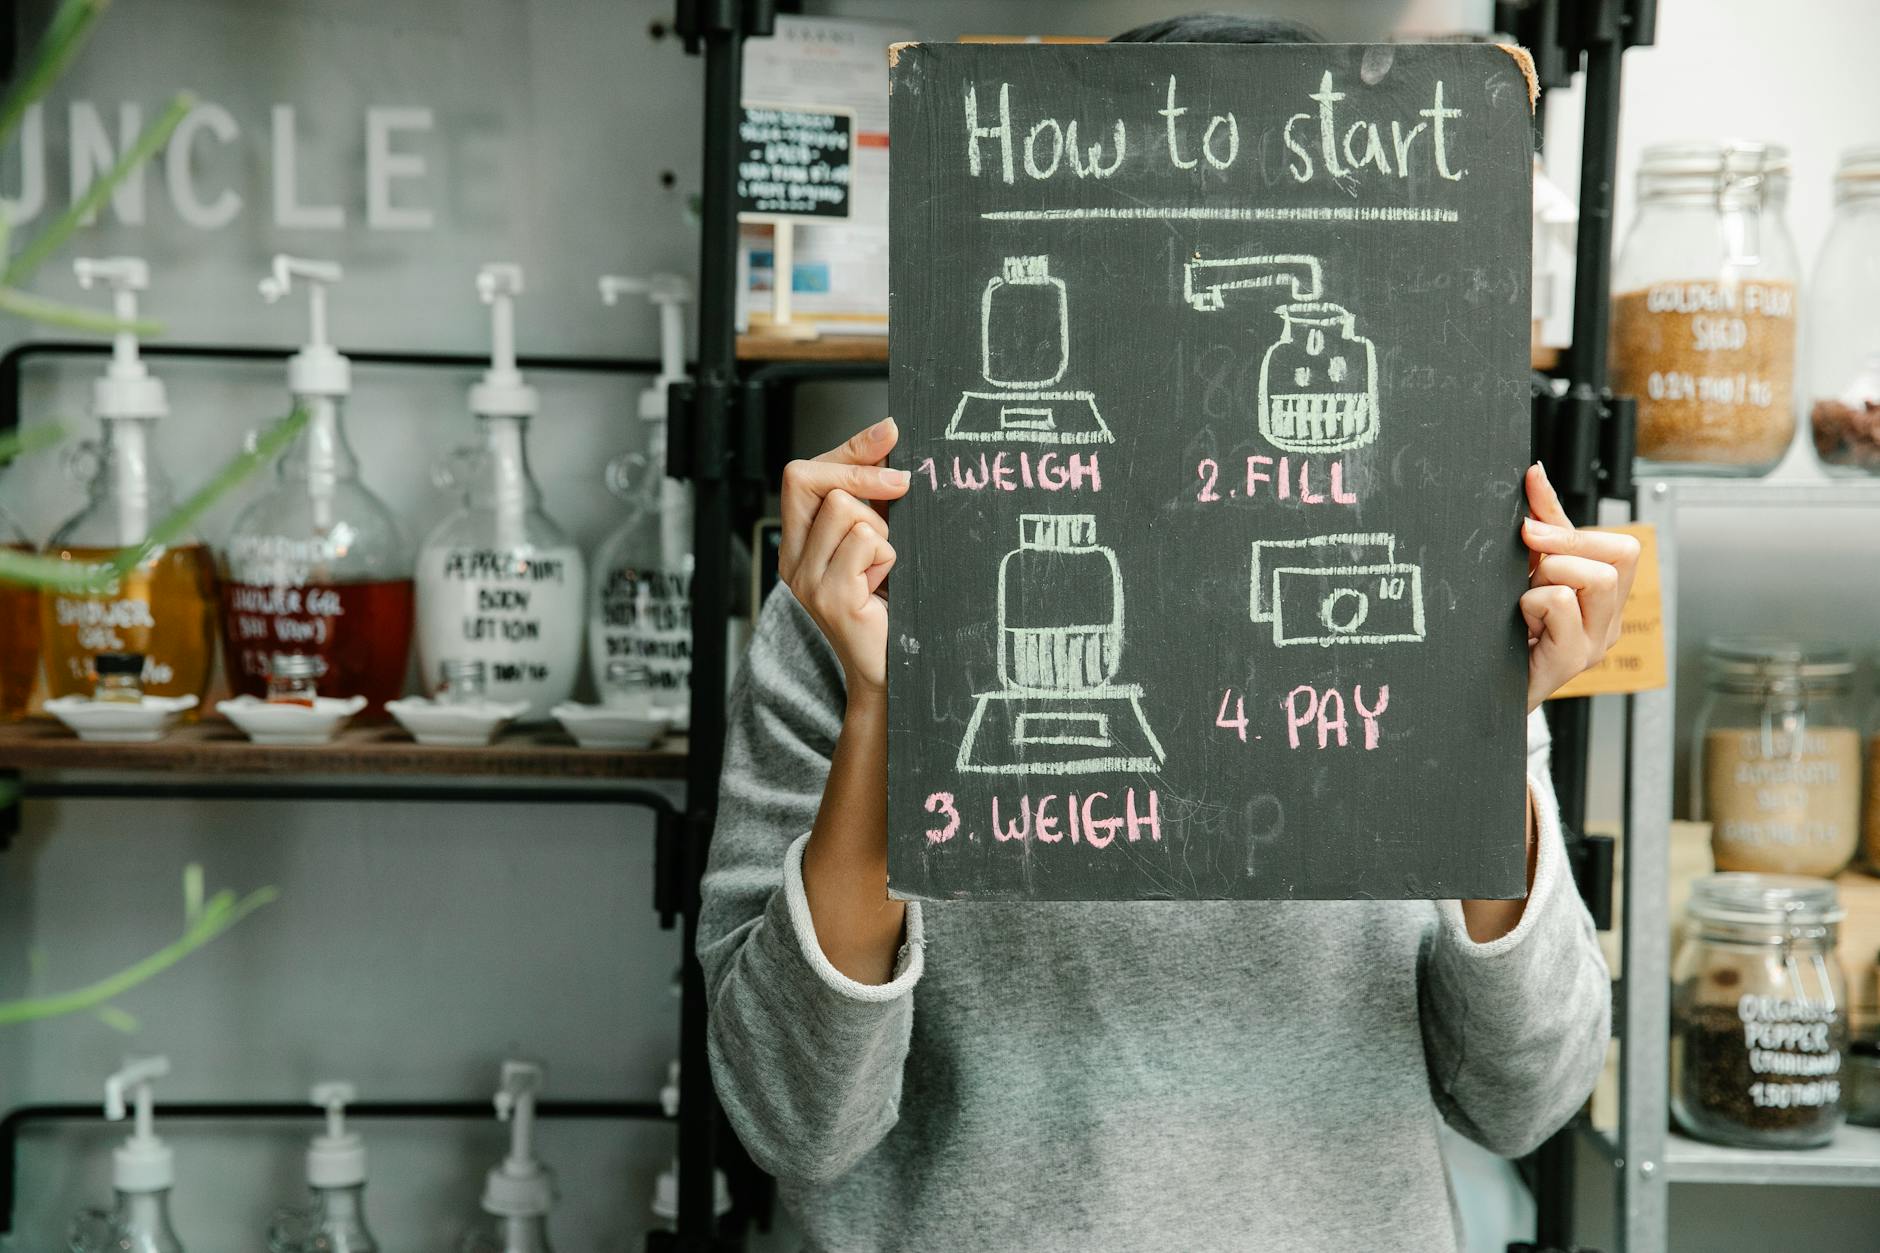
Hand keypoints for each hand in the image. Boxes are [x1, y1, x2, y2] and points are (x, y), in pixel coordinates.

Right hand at [778, 418, 910, 696]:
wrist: (891, 670)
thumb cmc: (888, 606)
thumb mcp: (878, 538)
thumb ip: (873, 494)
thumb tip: (888, 437)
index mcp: (798, 542)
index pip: (804, 473)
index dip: (849, 449)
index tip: (890, 433)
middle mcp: (792, 559)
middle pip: (810, 479)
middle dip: (862, 477)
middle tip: (901, 490)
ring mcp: (806, 580)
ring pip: (845, 509)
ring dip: (881, 531)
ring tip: (883, 567)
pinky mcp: (830, 596)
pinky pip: (866, 542)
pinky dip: (889, 557)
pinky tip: (884, 585)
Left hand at [1519, 462, 1640, 711]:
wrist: (1479, 691)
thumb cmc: (1505, 632)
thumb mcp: (1526, 572)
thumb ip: (1540, 526)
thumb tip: (1534, 472)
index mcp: (1604, 599)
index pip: (1622, 546)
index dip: (1574, 526)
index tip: (1529, 526)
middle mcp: (1608, 621)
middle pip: (1620, 555)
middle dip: (1566, 546)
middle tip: (1528, 564)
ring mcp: (1595, 644)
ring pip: (1598, 578)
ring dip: (1551, 574)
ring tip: (1525, 599)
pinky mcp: (1572, 661)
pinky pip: (1562, 604)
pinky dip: (1534, 602)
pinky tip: (1520, 623)